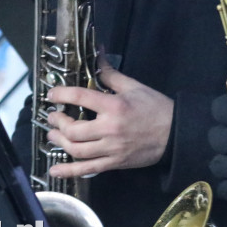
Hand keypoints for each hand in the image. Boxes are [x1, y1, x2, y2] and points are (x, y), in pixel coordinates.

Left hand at [44, 63, 173, 177]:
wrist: (175, 133)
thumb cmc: (155, 107)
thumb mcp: (134, 86)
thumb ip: (111, 74)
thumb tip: (97, 55)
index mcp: (115, 106)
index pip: (80, 97)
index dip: (61, 94)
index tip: (51, 95)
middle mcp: (110, 129)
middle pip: (74, 129)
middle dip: (58, 123)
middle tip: (52, 117)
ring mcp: (112, 148)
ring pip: (77, 150)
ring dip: (60, 142)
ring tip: (53, 135)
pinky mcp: (114, 162)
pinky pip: (88, 169)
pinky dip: (69, 171)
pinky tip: (55, 170)